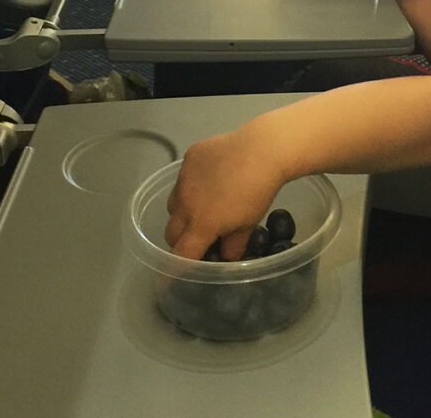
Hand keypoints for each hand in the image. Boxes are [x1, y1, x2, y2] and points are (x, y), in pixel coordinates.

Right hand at [164, 130, 285, 260]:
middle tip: (199, 236)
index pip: (181, 255)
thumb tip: (225, 255)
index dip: (174, 270)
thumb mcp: (249, 222)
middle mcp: (185, 203)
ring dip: (183, 211)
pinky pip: (183, 178)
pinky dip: (191, 185)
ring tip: (205, 204)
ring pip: (173, 203)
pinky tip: (212, 177)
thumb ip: (233, 244)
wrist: (262, 150)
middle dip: (181, 239)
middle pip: (171, 232)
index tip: (168, 280)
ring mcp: (184, 178)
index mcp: (202, 224)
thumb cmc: (259, 191)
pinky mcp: (189, 158)